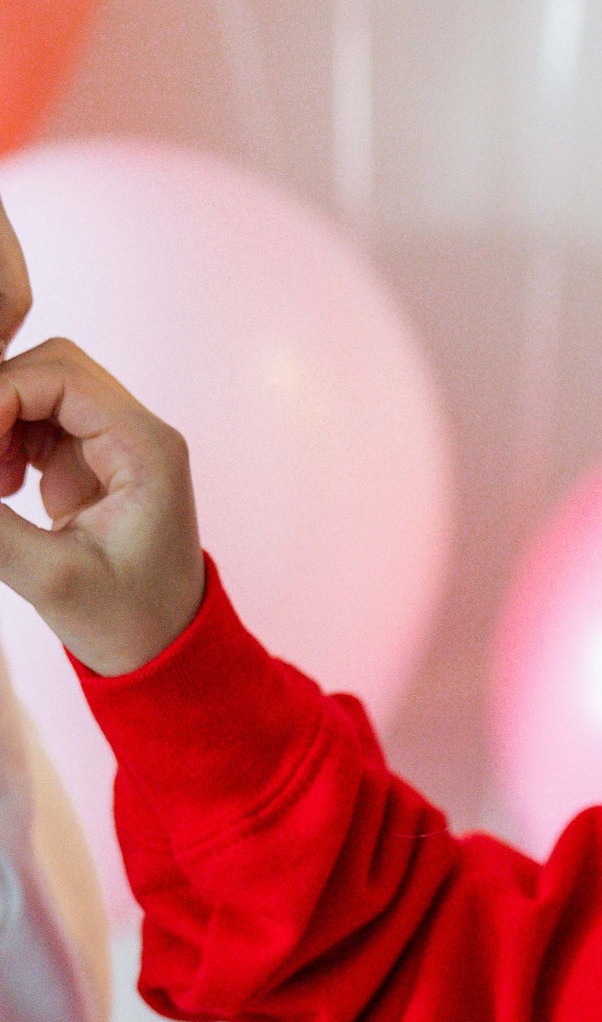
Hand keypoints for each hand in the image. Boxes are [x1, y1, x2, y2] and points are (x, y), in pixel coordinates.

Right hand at [0, 187, 205, 676]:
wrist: (166, 653)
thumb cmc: (128, 624)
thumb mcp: (52, 579)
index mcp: (146, 450)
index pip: (61, 376)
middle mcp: (139, 433)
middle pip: (51, 368)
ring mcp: (117, 444)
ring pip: (40, 390)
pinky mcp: (94, 462)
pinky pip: (38, 421)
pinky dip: (5, 440)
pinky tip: (1, 488)